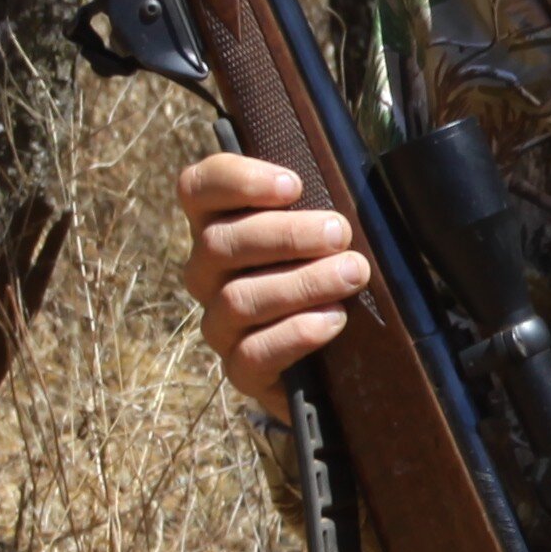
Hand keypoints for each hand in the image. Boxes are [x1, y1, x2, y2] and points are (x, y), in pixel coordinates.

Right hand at [178, 150, 370, 423]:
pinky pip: (253, 353)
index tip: (293, 185)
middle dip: (287, 234)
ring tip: (352, 274)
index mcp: (219, 225)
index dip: (237, 181)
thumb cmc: (334, 274)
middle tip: (341, 233)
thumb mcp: (328, 235)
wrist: (342, 361)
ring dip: (301, 282)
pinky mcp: (242, 371)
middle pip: (220, 243)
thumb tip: (351, 182)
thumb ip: (322, 208)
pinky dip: (295, 334)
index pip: (198, 189)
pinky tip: (333, 320)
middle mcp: (208, 273)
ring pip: (238, 298)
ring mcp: (220, 324)